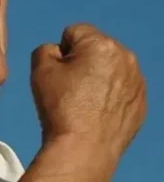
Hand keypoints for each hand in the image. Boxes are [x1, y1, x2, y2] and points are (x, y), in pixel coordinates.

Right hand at [30, 23, 145, 155]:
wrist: (85, 149)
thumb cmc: (61, 107)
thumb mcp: (39, 70)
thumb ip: (45, 49)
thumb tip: (59, 53)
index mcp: (101, 45)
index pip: (74, 32)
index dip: (61, 51)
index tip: (58, 74)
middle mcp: (126, 57)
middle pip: (96, 48)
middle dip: (82, 61)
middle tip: (69, 88)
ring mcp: (138, 81)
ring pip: (110, 68)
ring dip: (98, 77)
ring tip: (84, 102)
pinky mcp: (142, 102)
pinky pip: (122, 89)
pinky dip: (109, 95)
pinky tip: (97, 113)